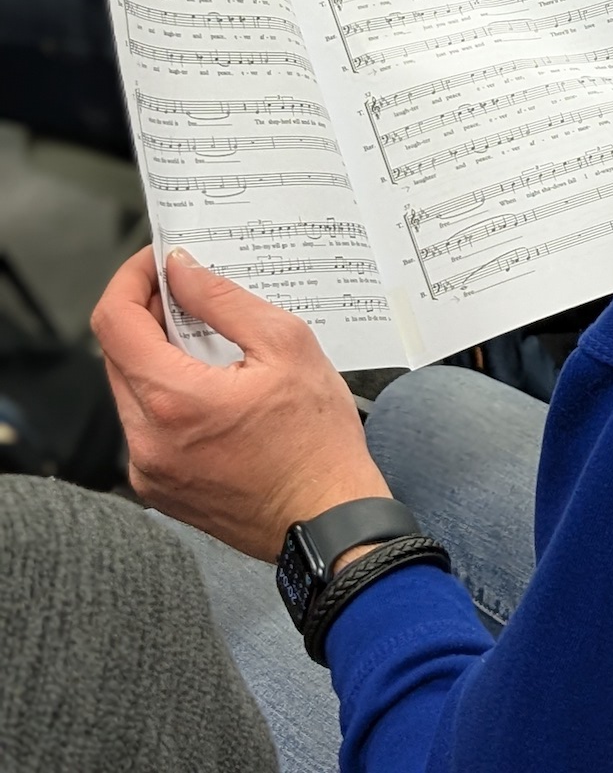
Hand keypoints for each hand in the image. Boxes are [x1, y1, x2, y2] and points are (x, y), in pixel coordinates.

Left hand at [91, 247, 390, 562]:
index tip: (157, 262)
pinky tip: (213, 387)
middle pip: (118, 354)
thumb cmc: (318, 442)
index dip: (131, 279)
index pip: (115, 322)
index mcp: (173, 401)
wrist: (328, 520)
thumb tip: (183, 270)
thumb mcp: (286, 344)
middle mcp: (147, 441)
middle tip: (190, 293)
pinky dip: (168, 394)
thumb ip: (224, 300)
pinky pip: (146, 425)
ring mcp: (149, 470)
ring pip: (131, 389)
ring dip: (158, 355)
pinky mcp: (160, 488)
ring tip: (209, 341)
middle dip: (148, 314)